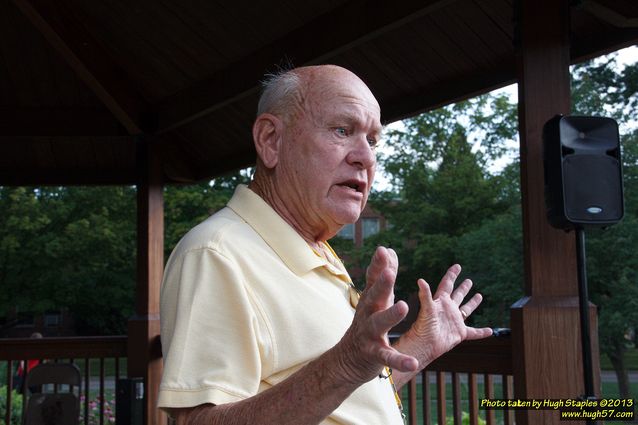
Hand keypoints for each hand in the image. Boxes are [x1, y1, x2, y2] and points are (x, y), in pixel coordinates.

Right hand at [338, 246, 418, 383]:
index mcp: (370, 299)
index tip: (383, 250)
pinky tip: (413, 362)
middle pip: (374, 297)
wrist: (348, 358)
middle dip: (382, 285)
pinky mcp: (374, 354)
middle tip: (389, 273)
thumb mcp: (376, 298)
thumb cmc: (368, 322)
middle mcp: (367, 313)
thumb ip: (383, 275)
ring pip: (379, 323)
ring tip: (404, 307)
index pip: (373, 279)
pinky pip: (387, 357)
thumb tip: (389, 249)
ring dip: (391, 315)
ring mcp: (369, 334)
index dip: (378, 265)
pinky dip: (399, 360)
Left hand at [406, 264, 491, 366]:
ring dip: (472, 303)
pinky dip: (482, 332)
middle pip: (458, 295)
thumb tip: (420, 280)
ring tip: (479, 295)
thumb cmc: (423, 327)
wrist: (425, 345)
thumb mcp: (425, 309)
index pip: (447, 284)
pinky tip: (490, 331)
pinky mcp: (460, 333)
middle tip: (469, 280)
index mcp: (440, 301)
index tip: (457, 266)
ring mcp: (455, 321)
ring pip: (466, 310)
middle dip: (463, 287)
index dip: (452, 274)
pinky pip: (474, 332)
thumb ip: (425, 295)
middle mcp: (448, 309)